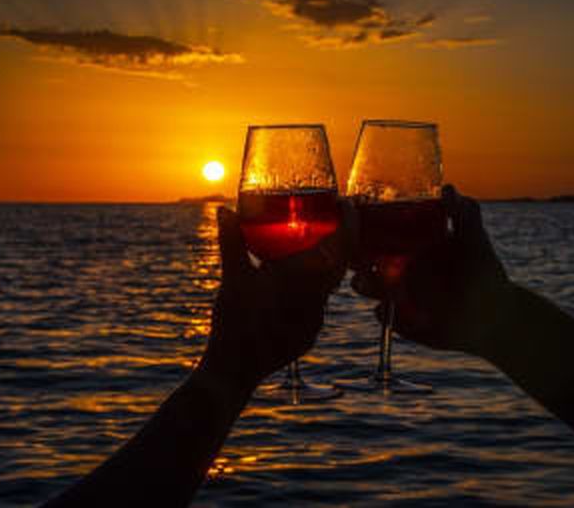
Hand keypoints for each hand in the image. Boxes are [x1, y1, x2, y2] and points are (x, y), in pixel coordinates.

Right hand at [200, 206, 350, 391]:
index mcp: (307, 278)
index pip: (344, 244)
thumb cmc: (234, 321)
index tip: (345, 204)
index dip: (350, 221)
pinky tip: (292, 281)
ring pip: (329, 282)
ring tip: (305, 246)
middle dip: (336, 238)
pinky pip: (318, 301)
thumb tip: (223, 210)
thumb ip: (231, 240)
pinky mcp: (310, 333)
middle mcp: (319, 298)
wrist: (234, 370)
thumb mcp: (232, 276)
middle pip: (341, 261)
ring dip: (323, 262)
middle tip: (325, 218)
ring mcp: (317, 318)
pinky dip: (312, 284)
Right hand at [351, 185, 511, 357]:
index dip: (362, 231)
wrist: (496, 312)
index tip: (353, 223)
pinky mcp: (405, 322)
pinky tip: (385, 310)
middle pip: (365, 261)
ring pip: (371, 289)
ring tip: (363, 281)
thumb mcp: (474, 239)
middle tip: (354, 255)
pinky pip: (386, 317)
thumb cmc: (483, 271)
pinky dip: (382, 314)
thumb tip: (448, 188)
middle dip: (353, 257)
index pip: (377, 236)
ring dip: (363, 285)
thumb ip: (464, 213)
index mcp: (410, 247)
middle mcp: (399, 271)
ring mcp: (399, 297)